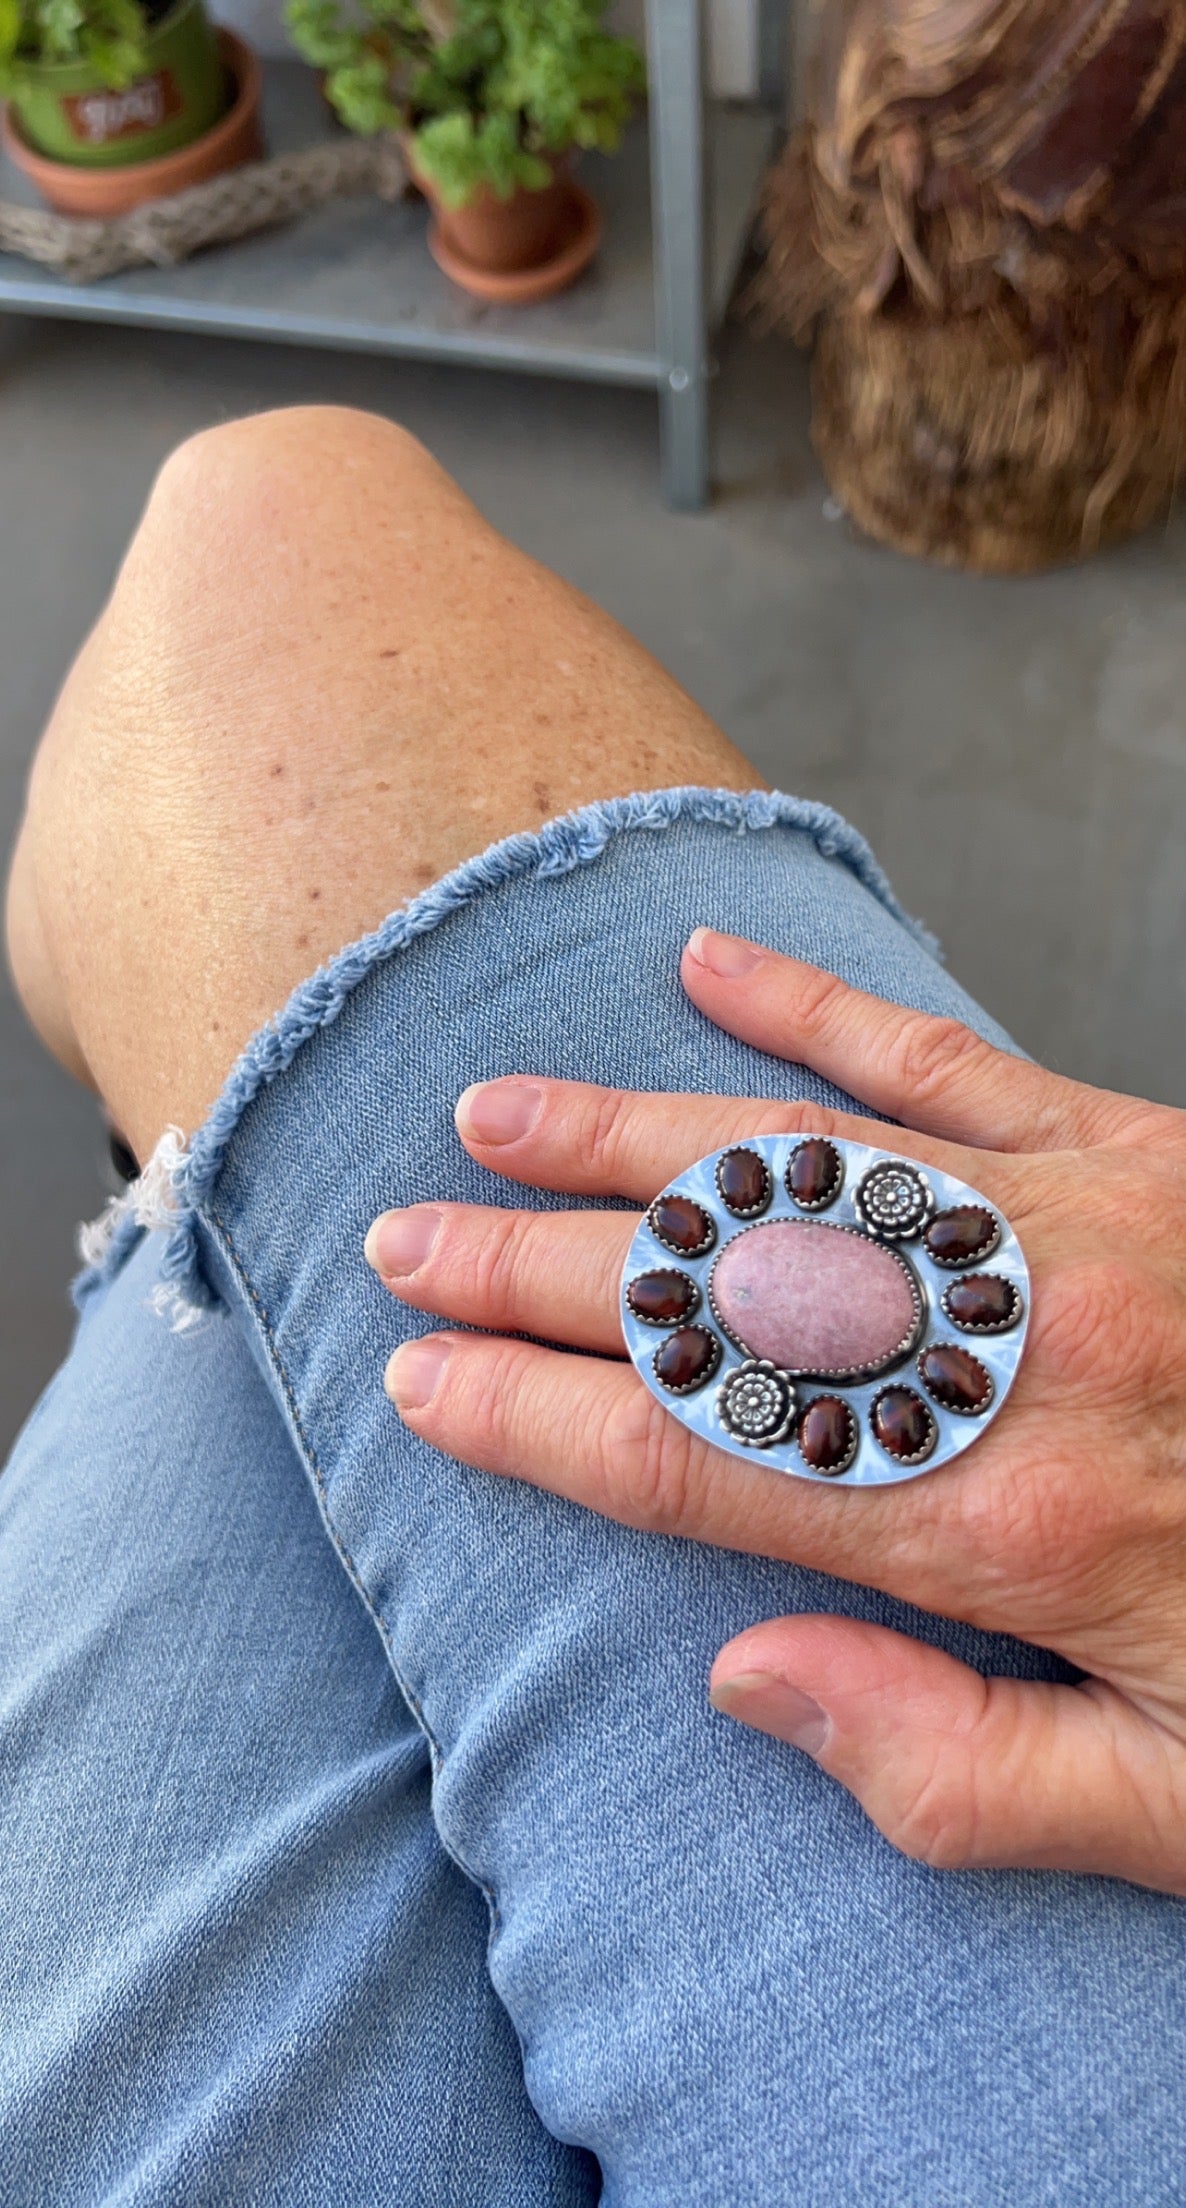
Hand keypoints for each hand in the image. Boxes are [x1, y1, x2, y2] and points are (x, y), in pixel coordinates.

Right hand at [366, 928, 1185, 1892]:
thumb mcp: (1179, 1809)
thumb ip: (954, 1766)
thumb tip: (745, 1682)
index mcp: (1000, 1521)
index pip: (697, 1459)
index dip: (534, 1418)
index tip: (418, 1383)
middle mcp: (1010, 1349)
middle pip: (713, 1298)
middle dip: (534, 1269)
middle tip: (402, 1240)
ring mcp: (1071, 1225)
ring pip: (797, 1163)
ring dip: (630, 1137)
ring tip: (497, 1116)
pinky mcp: (1138, 1146)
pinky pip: (948, 1064)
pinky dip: (823, 1009)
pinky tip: (715, 967)